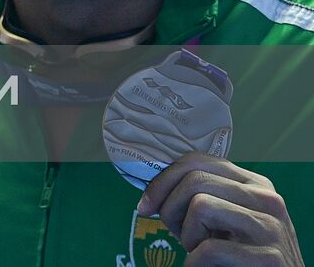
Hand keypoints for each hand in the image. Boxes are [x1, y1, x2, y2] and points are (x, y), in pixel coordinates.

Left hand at [138, 152, 303, 265]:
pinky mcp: (269, 257)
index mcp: (255, 184)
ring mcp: (271, 227)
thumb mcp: (223, 218)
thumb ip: (201, 196)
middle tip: (179, 236)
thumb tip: (153, 189)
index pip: (198, 161)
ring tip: (200, 252)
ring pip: (200, 206)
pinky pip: (208, 248)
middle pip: (195, 180)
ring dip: (187, 236)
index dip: (163, 181)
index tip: (146, 205)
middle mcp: (267, 198)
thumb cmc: (240, 256)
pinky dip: (194, 263)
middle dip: (171, 209)